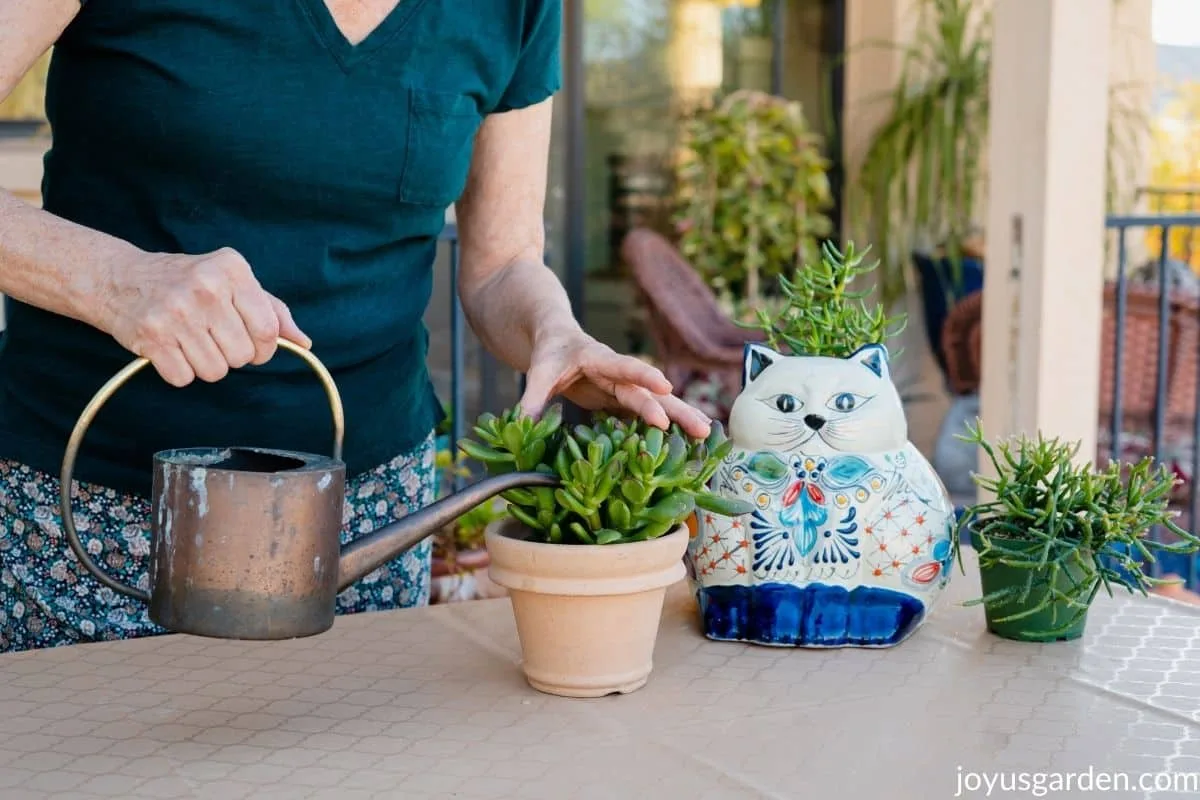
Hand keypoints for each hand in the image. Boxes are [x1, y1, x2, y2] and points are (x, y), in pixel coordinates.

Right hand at [98, 247, 309, 386]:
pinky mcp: (151, 336)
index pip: (268, 330)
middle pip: (242, 356)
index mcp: (232, 270)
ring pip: (215, 371)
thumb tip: (303, 342)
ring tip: (191, 340)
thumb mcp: (232, 281)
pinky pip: (184, 378)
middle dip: (233, 355)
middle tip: (213, 337)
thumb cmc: (187, 282)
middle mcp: (205, 288)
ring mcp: (176, 312)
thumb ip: (272, 310)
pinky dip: (180, 371)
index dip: (264, 349)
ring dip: (206, 364)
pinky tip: (171, 348)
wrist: (120, 278)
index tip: (253, 345)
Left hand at [518, 326, 711, 438]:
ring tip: (707, 434)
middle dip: (676, 408)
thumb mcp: (537, 372)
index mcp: (599, 359)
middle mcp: (618, 374)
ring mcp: (624, 388)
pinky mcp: (623, 401)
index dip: (642, 376)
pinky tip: (688, 442)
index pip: (623, 366)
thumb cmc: (550, 352)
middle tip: (702, 427)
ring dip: (680, 418)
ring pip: (657, 403)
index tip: (665, 386)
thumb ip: (532, 400)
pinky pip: (647, 415)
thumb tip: (522, 428)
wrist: (559, 340)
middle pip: (651, 391)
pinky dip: (667, 427)